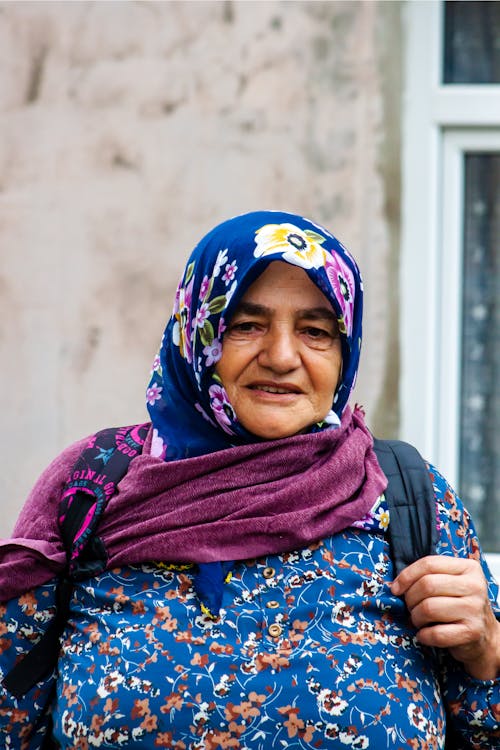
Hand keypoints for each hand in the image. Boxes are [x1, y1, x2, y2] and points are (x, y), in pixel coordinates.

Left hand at [391, 555, 499, 679]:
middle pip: (427, 585)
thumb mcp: (450, 583)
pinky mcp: (472, 632)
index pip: (429, 564)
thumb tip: (396, 585)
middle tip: (411, 607)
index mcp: (468, 568)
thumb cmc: (459, 606)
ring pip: (428, 608)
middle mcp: (475, 586)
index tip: (396, 588)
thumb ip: (428, 576)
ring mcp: (475, 609)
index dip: (406, 576)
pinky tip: (425, 634)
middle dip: (410, 599)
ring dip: (416, 618)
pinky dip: (424, 635)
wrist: (485, 636)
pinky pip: (436, 633)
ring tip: (419, 621)